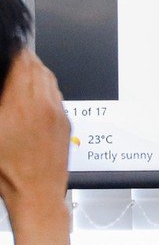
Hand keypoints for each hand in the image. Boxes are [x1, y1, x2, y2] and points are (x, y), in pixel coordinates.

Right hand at [0, 52, 74, 244]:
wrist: (37, 195)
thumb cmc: (8, 172)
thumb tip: (4, 87)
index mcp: (22, 104)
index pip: (24, 64)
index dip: (15, 54)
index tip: (9, 49)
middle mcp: (45, 105)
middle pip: (39, 69)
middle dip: (25, 61)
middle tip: (13, 59)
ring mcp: (59, 114)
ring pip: (50, 81)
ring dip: (37, 74)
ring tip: (22, 75)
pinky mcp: (66, 124)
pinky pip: (57, 97)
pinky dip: (45, 90)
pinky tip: (33, 98)